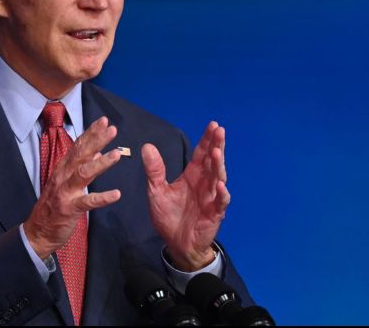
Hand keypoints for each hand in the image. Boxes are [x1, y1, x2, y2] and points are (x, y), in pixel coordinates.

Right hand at [23, 116, 121, 259]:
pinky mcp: (69, 208)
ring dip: (101, 163)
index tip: (103, 121)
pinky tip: (116, 194)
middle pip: (81, 154)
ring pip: (83, 173)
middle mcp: (63, 176)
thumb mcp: (66, 182)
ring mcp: (65, 192)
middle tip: (112, 129)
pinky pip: (87, 202)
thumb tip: (96, 152)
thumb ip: (81, 166)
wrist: (39, 232)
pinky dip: (102, 198)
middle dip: (96, 140)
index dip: (90, 133)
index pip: (78, 146)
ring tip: (117, 154)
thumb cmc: (55, 205)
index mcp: (63, 168)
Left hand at [142, 121, 229, 271]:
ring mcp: (211, 198)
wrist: (176, 243)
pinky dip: (222, 194)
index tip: (213, 125)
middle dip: (217, 146)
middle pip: (213, 162)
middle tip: (219, 130)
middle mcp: (204, 184)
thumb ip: (154, 170)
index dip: (207, 140)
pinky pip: (220, 203)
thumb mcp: (156, 191)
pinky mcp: (214, 214)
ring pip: (218, 178)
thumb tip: (146, 146)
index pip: (201, 154)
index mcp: (192, 176)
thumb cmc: (169, 216)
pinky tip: (220, 186)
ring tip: (217, 153)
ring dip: (218, 166)